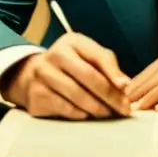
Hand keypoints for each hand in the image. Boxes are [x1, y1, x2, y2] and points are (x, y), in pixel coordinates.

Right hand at [2, 33, 131, 119]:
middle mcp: (55, 54)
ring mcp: (43, 74)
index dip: (114, 73)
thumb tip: (125, 85)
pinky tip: (86, 115)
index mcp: (72, 42)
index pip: (98, 56)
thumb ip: (107, 67)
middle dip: (109, 95)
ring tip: (107, 113)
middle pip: (88, 76)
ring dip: (96, 107)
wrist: (31, 75)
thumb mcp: (87, 58)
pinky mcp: (36, 94)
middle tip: (122, 109)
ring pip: (76, 95)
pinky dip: (79, 114)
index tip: (126, 88)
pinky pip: (64, 107)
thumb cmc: (69, 66)